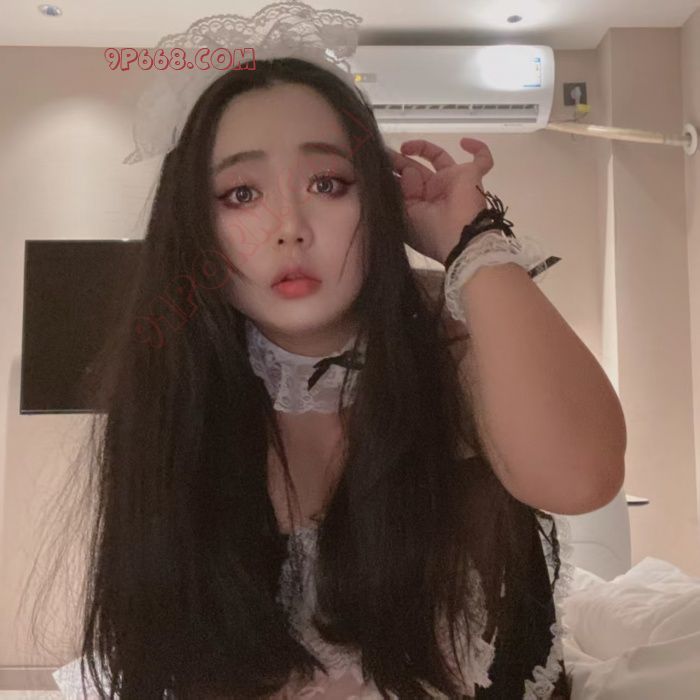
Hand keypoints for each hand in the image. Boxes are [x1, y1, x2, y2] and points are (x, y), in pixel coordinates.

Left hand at [386, 138, 494, 265]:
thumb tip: (405, 172)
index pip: (404, 185)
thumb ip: (399, 193)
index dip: (391, 174)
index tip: (376, 166)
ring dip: (422, 148)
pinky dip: (479, 149)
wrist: (460, 240)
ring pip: (439, 157)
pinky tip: (465, 142)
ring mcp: (453, 182)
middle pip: (415, 169)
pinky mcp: (472, 175)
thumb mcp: (405, 216)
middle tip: (383, 153)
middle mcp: (434, 192)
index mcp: (419, 206)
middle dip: (398, 161)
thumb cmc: (430, 233)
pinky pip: (483, 160)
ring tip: (404, 147)